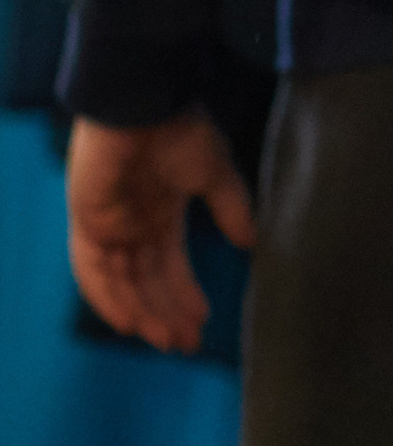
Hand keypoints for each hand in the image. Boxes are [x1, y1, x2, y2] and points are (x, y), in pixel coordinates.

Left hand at [67, 111, 256, 353]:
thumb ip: (230, 208)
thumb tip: (252, 243)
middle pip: (147, 281)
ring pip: (123, 283)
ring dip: (143, 313)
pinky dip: (109, 298)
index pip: (171, 265)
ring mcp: (107, 225)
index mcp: (161, 212)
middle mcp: (133, 225)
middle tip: (186, 344)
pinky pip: (93, 272)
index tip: (203, 321)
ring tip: (166, 340)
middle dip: (166, 313)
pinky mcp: (86, 221)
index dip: (185, 294)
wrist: (145, 101)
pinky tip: (130, 322)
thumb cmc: (182, 129)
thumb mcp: (216, 172)